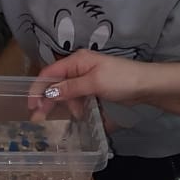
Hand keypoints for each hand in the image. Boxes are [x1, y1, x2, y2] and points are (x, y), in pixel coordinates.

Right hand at [31, 50, 146, 111]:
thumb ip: (70, 88)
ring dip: (67, 105)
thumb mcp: (94, 83)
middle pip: (56, 83)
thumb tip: (49, 93)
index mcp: (76, 61)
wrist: (147, 85)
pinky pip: (78, 96)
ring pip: (67, 92)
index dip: (38, 89)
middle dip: (48, 100)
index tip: (31, 106)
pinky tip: (79, 115)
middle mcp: (79, 67)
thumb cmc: (122, 79)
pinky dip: (76, 105)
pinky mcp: (94, 88)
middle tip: (40, 118)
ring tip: (75, 116)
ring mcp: (87, 78)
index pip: (49, 73)